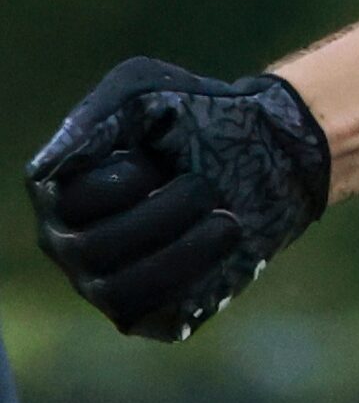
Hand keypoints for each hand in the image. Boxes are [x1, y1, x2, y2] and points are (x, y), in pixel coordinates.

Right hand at [25, 59, 330, 340]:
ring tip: (228, 220)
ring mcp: (105, 282)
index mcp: (62, 194)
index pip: (68, 205)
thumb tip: (45, 172)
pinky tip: (226, 244)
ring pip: (120, 291)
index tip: (159, 158)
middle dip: (164, 213)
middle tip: (207, 186)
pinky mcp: (148, 311)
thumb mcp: (143, 87)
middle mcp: (73, 243)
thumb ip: (93, 120)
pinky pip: (152, 315)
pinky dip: (193, 281)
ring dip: (184, 251)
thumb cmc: (195, 112)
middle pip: (92, 250)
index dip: (123, 181)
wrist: (269, 148)